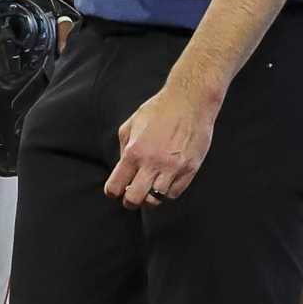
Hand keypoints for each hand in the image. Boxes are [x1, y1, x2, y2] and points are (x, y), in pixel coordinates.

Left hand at [104, 78, 219, 210]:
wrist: (190, 102)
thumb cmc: (158, 111)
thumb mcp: (131, 125)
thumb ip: (124, 149)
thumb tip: (123, 170)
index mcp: (134, 152)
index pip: (116, 187)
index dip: (113, 192)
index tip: (115, 190)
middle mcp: (152, 163)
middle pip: (134, 199)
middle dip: (129, 201)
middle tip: (131, 195)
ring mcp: (172, 169)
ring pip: (156, 200)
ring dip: (150, 196)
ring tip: (150, 186)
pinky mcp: (190, 170)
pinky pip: (174, 193)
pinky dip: (167, 191)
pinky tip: (165, 180)